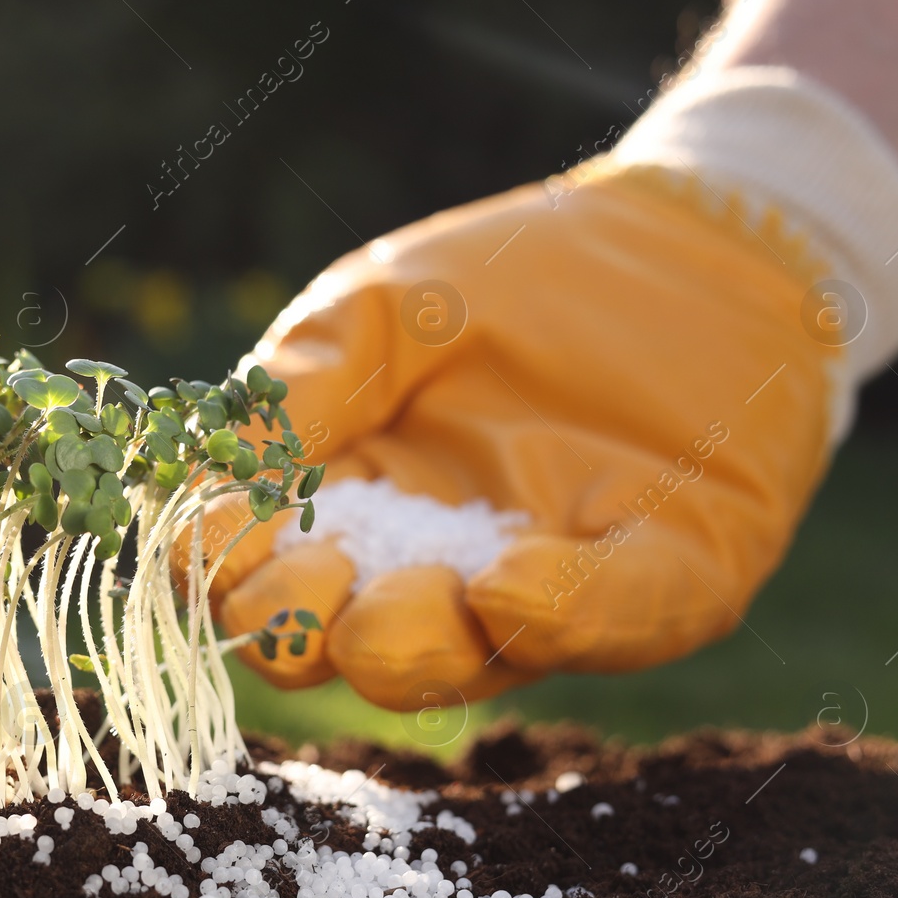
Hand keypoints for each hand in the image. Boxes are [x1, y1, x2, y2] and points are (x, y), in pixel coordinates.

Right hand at [197, 162, 842, 709]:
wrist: (688, 233)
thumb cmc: (516, 272)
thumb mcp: (384, 304)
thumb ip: (301, 381)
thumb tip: (209, 475)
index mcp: (356, 507)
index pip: (261, 578)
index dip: (221, 574)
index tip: (216, 535)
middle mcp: (440, 570)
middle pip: (346, 650)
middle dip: (309, 634)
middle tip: (319, 575)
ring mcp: (553, 585)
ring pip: (467, 665)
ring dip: (418, 646)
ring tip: (413, 591)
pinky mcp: (672, 576)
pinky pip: (622, 621)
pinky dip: (563, 615)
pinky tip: (507, 583)